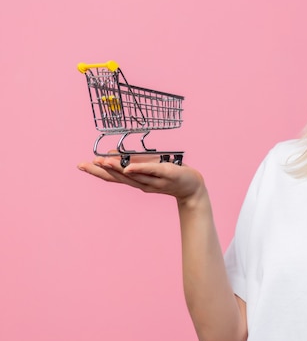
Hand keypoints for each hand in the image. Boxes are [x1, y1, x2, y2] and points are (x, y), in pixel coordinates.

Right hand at [77, 154, 205, 202]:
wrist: (192, 187)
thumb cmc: (169, 174)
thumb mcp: (148, 166)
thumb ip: (131, 160)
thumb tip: (110, 153)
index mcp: (136, 181)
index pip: (113, 177)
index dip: (97, 171)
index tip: (81, 165)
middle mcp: (142, 183)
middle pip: (119, 178)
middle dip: (101, 170)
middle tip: (86, 164)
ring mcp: (155, 180)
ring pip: (133, 175)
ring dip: (117, 168)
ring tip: (102, 161)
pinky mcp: (168, 174)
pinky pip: (153, 171)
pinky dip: (140, 169)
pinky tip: (129, 167)